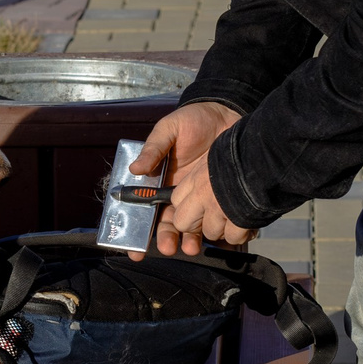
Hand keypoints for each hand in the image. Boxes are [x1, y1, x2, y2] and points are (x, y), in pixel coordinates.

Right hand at [132, 104, 251, 256]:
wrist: (228, 114)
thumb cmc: (194, 119)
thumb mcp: (169, 129)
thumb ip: (154, 148)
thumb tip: (135, 169)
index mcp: (160, 181)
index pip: (145, 210)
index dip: (137, 231)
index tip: (134, 249)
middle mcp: (178, 194)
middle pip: (168, 224)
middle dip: (166, 240)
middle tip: (167, 248)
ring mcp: (201, 197)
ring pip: (193, 227)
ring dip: (190, 241)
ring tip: (191, 248)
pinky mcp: (221, 197)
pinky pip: (219, 218)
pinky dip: (220, 232)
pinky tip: (219, 239)